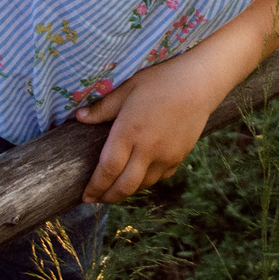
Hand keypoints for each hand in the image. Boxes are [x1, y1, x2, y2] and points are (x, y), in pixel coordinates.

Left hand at [78, 58, 213, 200]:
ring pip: (142, 185)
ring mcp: (165, 155)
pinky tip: (139, 177)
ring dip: (127, 191)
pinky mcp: (179, 156)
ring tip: (115, 189)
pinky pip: (159, 177)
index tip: (85, 196)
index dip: (95, 187)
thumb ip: (103, 107)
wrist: (199, 83)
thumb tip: (79, 117)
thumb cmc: (160, 80)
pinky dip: (146, 182)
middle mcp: (147, 149)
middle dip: (108, 197)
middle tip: (96, 199)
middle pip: (124, 186)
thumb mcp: (128, 89)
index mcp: (129, 132)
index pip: (107, 170)